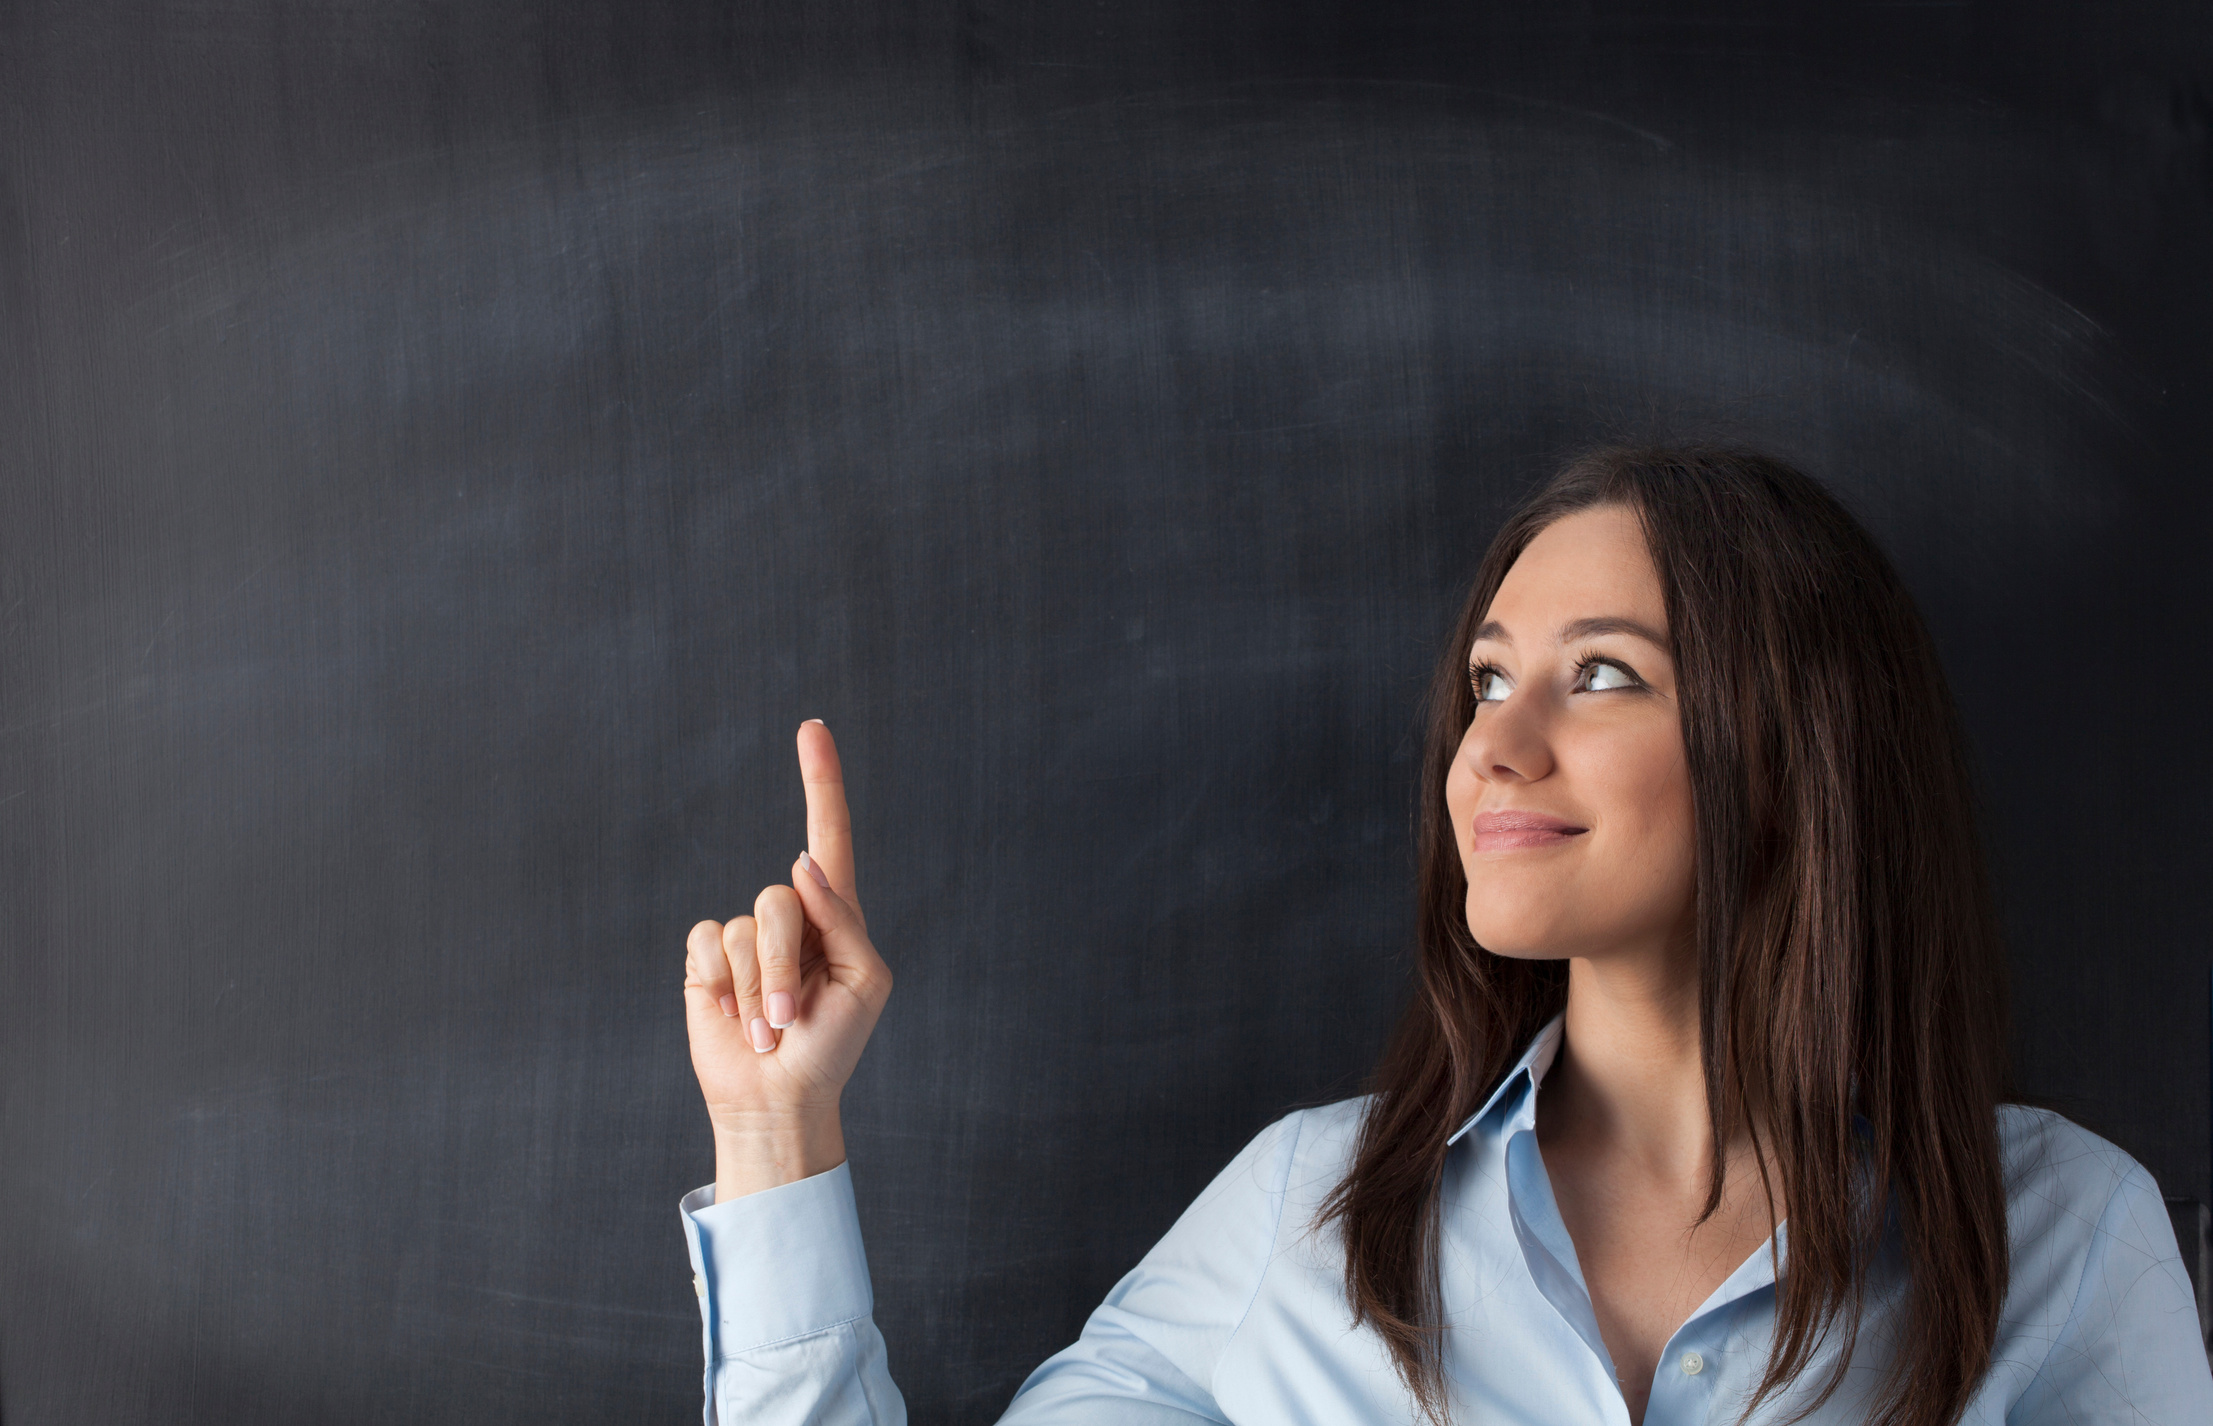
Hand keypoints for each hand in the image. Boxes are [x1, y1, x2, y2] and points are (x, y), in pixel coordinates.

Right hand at [683, 721, 891, 1198]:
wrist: (781, 1097)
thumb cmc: (833, 1044)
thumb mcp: (865, 980)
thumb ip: (844, 918)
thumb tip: (801, 864)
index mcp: (835, 914)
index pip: (827, 833)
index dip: (820, 780)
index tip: (812, 727)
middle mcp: (789, 916)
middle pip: (781, 896)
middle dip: (784, 965)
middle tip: (792, 1017)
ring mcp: (744, 937)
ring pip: (744, 925)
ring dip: (757, 986)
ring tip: (768, 1028)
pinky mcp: (706, 960)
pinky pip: (706, 941)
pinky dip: (721, 984)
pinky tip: (734, 1016)